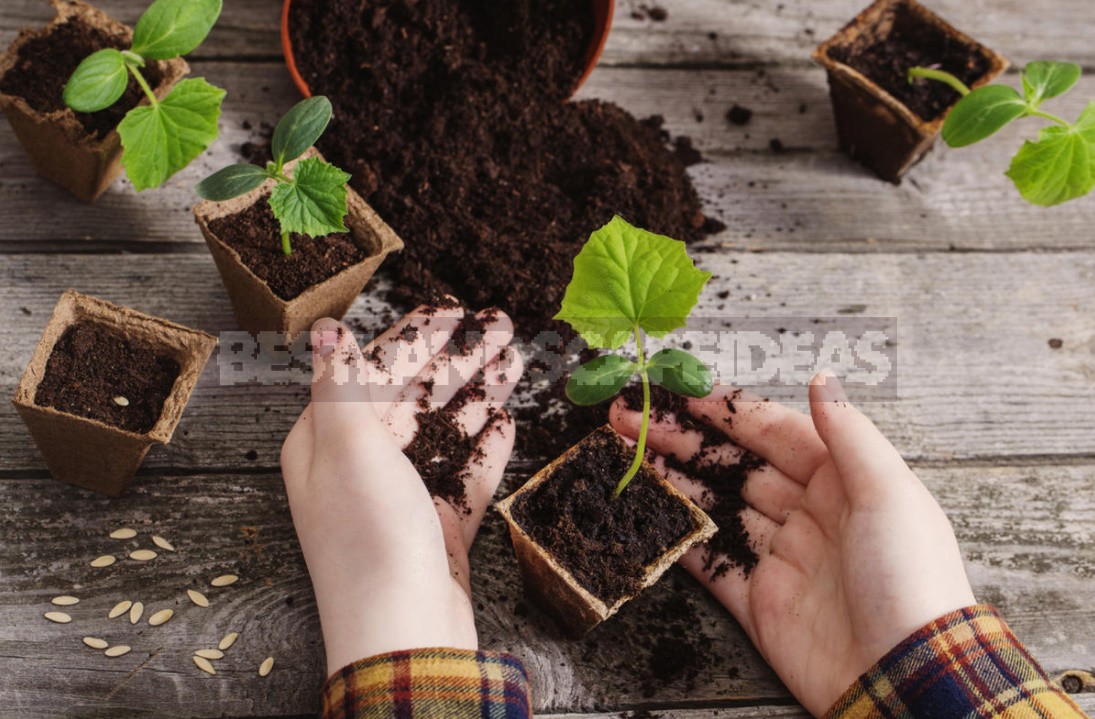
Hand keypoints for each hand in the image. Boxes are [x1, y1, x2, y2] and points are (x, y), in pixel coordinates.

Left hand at [280, 300, 521, 675]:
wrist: (406, 634)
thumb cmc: (369, 538)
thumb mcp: (349, 448)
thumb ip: (342, 385)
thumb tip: (328, 331)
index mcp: (325, 442)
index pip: (374, 372)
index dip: (416, 337)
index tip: (455, 309)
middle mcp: (360, 465)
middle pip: (414, 396)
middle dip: (457, 358)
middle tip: (502, 324)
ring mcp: (402, 497)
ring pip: (445, 430)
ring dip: (479, 394)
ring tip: (516, 359)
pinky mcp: (437, 526)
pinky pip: (465, 475)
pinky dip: (486, 448)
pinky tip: (508, 421)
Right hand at [610, 369, 974, 715]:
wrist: (906, 678)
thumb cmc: (910, 579)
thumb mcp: (890, 494)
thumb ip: (849, 433)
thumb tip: (823, 377)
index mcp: (842, 480)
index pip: (773, 431)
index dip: (725, 410)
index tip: (681, 391)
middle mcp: (808, 512)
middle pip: (734, 464)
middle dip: (684, 439)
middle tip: (633, 418)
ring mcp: (780, 556)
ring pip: (715, 506)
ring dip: (673, 478)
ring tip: (627, 452)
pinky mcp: (758, 600)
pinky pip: (709, 561)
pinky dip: (679, 536)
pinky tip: (648, 510)